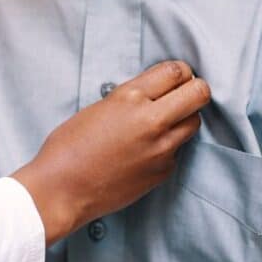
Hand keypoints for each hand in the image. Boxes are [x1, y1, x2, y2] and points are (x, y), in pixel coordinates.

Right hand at [12, 61, 209, 244]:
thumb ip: (131, 97)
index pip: (177, 71)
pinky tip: (145, 151)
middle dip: (194, 90)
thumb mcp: (98, 108)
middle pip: (199, 94)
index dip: (180, 72)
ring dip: (184, 118)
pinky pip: (178, 150)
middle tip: (182, 95)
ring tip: (163, 123)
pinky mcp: (163, 171)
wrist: (61, 190)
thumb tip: (156, 92)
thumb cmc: (68, 148)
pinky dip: (168, 146)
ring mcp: (161, 149)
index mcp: (130, 98)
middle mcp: (152, 121)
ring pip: (194, 122)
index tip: (176, 78)